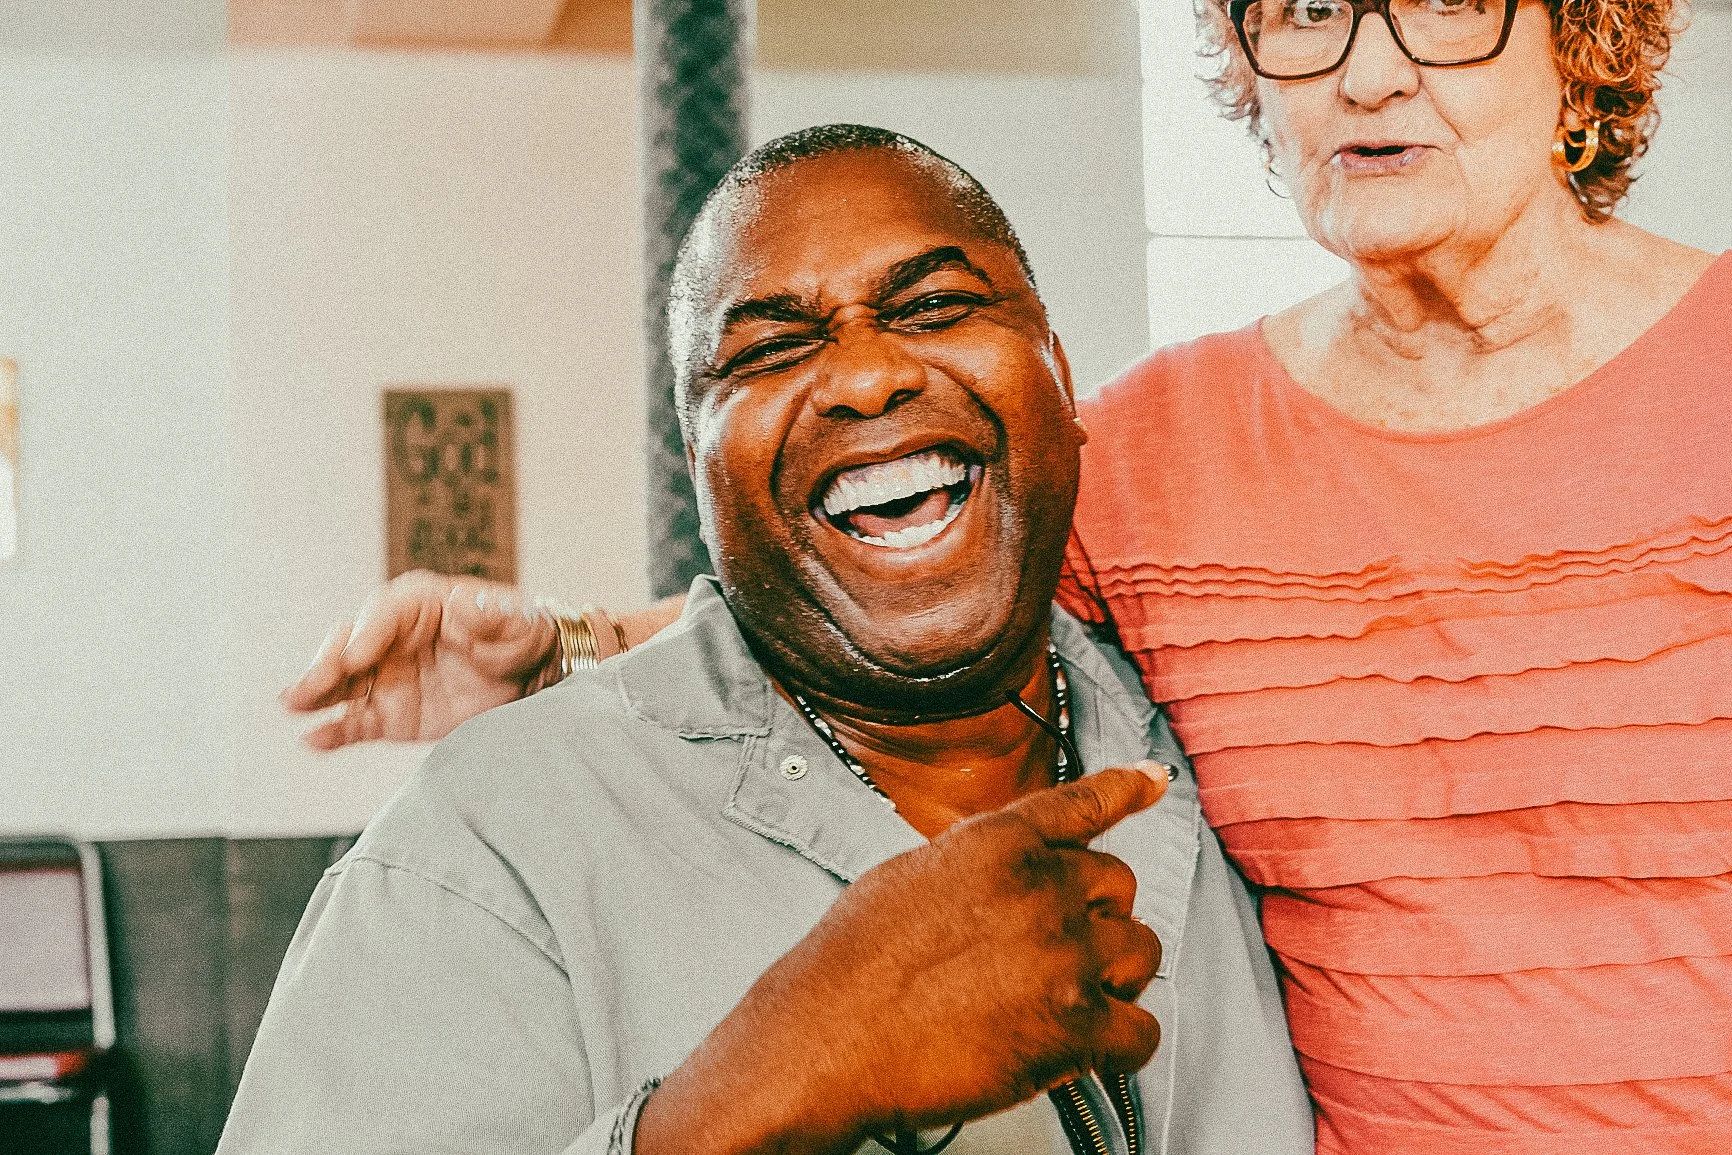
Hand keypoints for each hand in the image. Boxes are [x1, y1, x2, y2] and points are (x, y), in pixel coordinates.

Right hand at [280, 571, 556, 749]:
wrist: (533, 677)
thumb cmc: (522, 636)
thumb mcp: (518, 621)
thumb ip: (493, 613)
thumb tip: (465, 602)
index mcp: (422, 603)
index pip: (386, 612)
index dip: (370, 632)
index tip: (358, 656)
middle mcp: (392, 637)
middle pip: (350, 644)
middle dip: (329, 663)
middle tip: (311, 686)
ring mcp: (386, 676)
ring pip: (341, 683)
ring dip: (315, 693)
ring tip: (293, 705)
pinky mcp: (388, 713)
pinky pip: (354, 722)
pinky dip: (333, 732)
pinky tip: (314, 740)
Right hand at [637, 764, 1169, 1154]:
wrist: (828, 1039)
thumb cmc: (852, 966)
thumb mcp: (912, 875)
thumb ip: (980, 865)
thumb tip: (1010, 878)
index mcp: (999, 843)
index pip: (1082, 803)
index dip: (1125, 788)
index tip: (1153, 780)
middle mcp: (1042, 887)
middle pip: (1120, 886)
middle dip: (1096, 918)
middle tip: (1056, 952)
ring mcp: (1065, 956)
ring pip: (1141, 953)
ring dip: (1113, 977)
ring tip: (1064, 1001)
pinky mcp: (1074, 1029)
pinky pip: (1141, 1033)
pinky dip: (1121, 1046)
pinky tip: (1087, 1051)